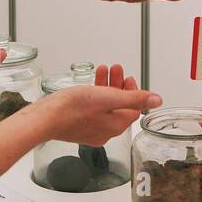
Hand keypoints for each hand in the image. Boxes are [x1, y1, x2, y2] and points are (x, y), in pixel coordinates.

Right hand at [39, 63, 160, 146]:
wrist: (45, 118)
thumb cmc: (72, 109)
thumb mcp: (108, 98)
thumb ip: (134, 98)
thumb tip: (157, 100)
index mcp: (116, 126)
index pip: (134, 109)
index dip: (134, 92)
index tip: (128, 79)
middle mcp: (105, 131)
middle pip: (119, 107)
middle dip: (119, 85)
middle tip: (117, 70)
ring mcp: (91, 130)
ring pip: (105, 106)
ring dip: (106, 86)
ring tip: (104, 70)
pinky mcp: (78, 127)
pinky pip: (92, 110)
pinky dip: (94, 94)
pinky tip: (90, 82)